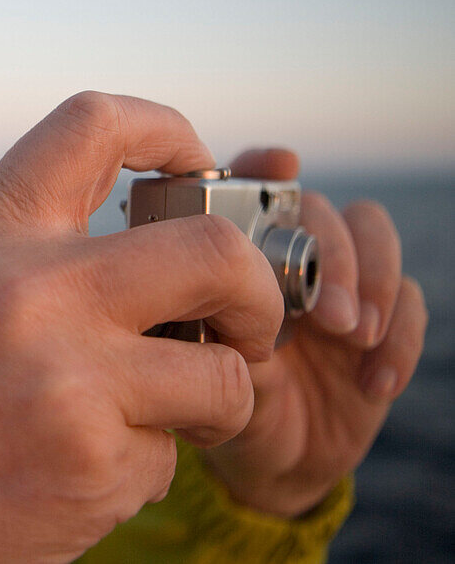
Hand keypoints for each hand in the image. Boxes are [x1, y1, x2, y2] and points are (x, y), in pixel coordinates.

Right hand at [0, 93, 285, 561]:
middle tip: (245, 324)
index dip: (169, 129)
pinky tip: (74, 478)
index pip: (94, 124)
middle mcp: (32, 289)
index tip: (200, 168)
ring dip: (214, 402)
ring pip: (221, 372)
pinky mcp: (91, 464)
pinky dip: (142, 469)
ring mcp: (68, 377)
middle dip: (256, 289)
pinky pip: (171, 458)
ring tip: (160, 421)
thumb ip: (34, 263)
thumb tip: (154, 262)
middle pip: (212, 248)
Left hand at [201, 149, 428, 517]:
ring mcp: (343, 284)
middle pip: (329, 212)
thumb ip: (220, 336)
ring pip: (377, 238)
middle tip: (328, 315)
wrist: (271, 458)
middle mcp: (295, 257)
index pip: (259, 190)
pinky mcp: (384, 322)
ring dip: (373, 282)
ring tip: (352, 336)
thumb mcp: (212, 371)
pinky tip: (374, 384)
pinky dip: (401, 340)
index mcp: (244, 255)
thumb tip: (226, 312)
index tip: (284, 166)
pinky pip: (411, 305)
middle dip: (336, 256)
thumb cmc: (224, 402)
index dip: (268, 167)